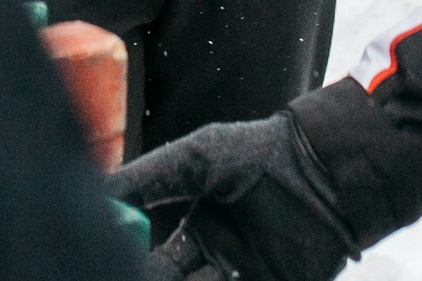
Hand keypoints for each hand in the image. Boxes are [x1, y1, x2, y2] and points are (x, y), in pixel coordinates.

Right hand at [105, 115, 355, 280]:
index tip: (106, 261)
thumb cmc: (262, 152)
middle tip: (124, 273)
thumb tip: (97, 192)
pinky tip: (216, 279)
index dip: (129, 264)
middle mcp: (221, 264)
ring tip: (170, 277)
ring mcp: (251, 278)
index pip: (153, 266)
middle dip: (148, 280)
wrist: (324, 164)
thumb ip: (149, 178)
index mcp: (200, 236)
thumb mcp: (197, 159)